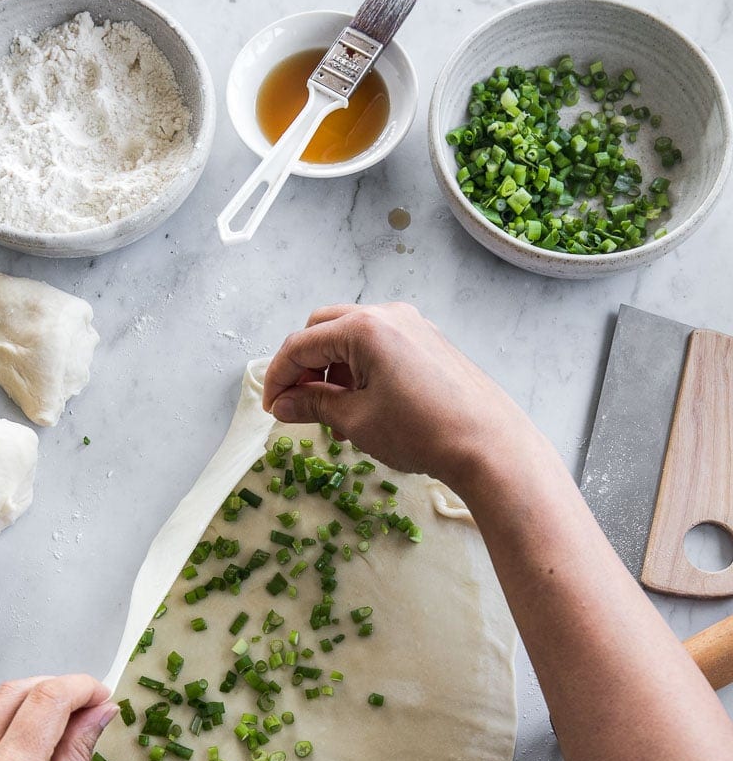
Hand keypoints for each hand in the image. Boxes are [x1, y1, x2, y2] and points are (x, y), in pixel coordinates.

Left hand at [0, 675, 114, 760]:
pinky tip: (27, 745)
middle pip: (14, 692)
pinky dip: (1, 725)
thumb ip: (78, 756)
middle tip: (88, 707)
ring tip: (60, 725)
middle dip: (55, 689)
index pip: (47, 699)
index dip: (81, 687)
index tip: (104, 696)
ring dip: (27, 703)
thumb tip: (98, 711)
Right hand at [263, 302, 529, 485]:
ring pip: (351, 335)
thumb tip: (282, 405)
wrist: (489, 445)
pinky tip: (363, 404)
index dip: (278, 378)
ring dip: (331, 368)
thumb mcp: (357, 421)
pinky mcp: (428, 341)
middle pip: (323, 329)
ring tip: (332, 413)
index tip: (270, 409)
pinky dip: (359, 367)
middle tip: (296, 406)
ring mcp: (412, 325)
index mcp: (364, 328)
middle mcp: (388, 315)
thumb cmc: (423, 432)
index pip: (301, 345)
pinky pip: (380, 344)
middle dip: (303, 366)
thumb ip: (313, 405)